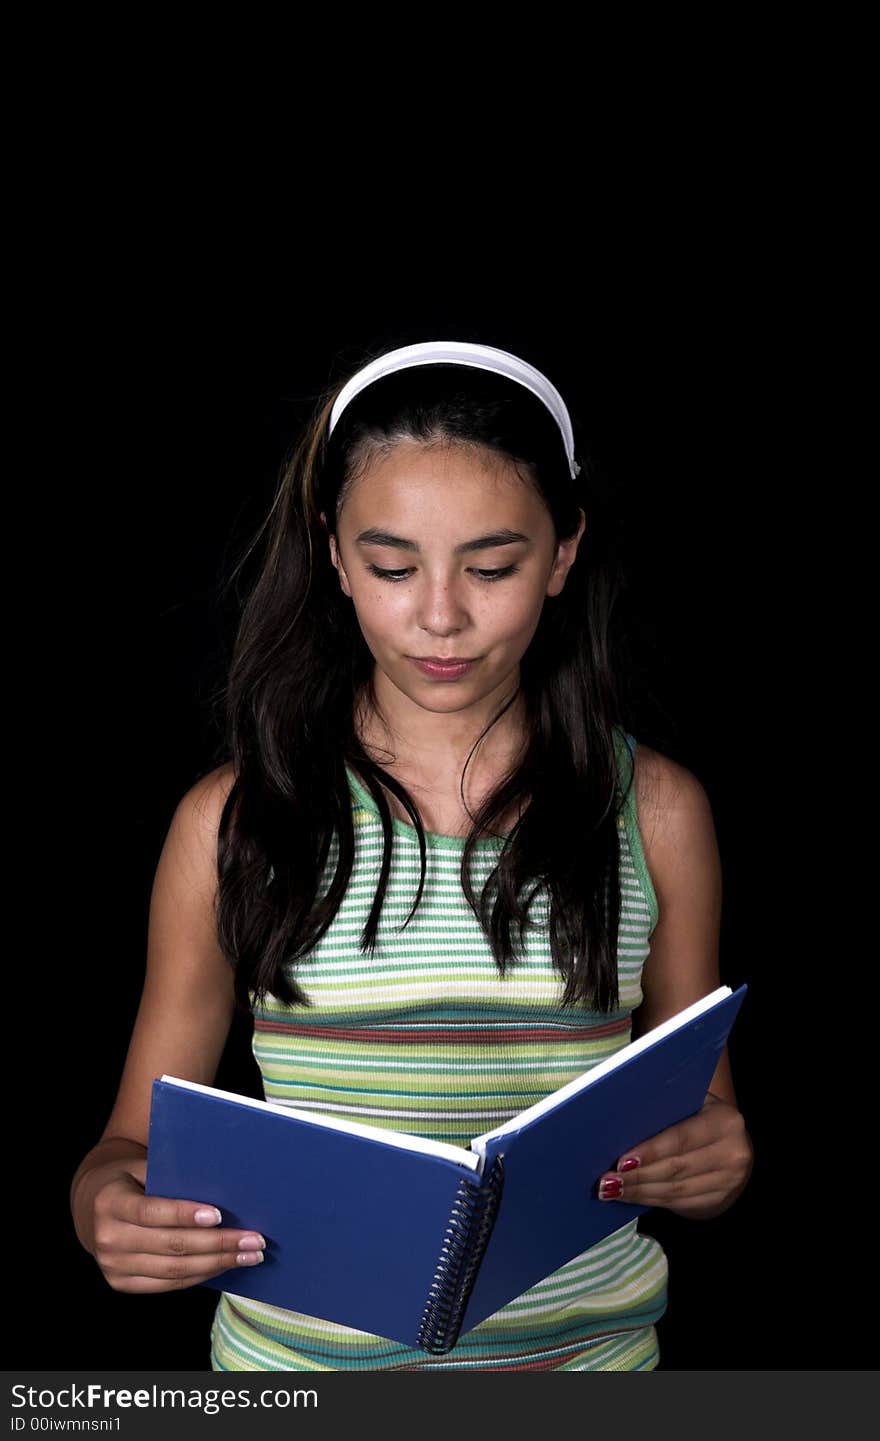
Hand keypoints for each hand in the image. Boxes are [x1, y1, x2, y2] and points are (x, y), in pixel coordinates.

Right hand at [86, 1158, 266, 1292]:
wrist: (93, 1203)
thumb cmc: (131, 1178)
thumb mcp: (144, 1167)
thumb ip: (172, 1176)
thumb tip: (225, 1186)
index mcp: (110, 1202)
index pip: (152, 1212)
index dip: (185, 1215)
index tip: (218, 1215)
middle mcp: (108, 1237)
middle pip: (171, 1245)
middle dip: (218, 1244)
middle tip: (254, 1240)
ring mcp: (113, 1266)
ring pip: (174, 1270)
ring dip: (217, 1264)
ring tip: (249, 1256)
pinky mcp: (121, 1283)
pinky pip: (168, 1284)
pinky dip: (200, 1275)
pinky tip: (224, 1265)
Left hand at [596, 1093, 753, 1219]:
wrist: (730, 1144)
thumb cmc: (697, 1116)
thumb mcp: (690, 1105)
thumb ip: (665, 1111)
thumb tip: (619, 1126)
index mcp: (725, 1120)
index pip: (681, 1138)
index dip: (651, 1151)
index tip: (621, 1161)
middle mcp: (734, 1151)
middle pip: (676, 1168)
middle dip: (638, 1176)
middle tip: (607, 1180)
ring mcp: (730, 1180)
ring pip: (675, 1190)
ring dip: (639, 1192)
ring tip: (611, 1190)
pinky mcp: (719, 1199)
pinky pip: (679, 1203)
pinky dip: (651, 1200)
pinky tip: (630, 1198)